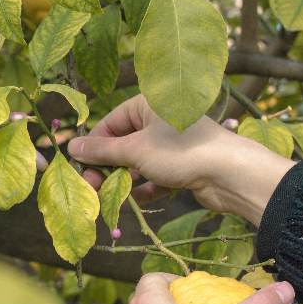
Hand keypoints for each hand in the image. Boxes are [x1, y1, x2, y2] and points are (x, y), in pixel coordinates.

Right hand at [67, 95, 295, 225]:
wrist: (231, 174)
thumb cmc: (180, 152)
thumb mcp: (134, 151)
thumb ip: (102, 151)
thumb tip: (71, 147)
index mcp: (148, 105)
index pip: (110, 123)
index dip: (93, 146)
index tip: (81, 168)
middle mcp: (160, 120)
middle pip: (123, 143)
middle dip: (108, 167)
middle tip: (93, 187)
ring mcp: (173, 143)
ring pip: (139, 161)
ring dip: (125, 179)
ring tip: (113, 196)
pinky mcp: (184, 164)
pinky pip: (157, 174)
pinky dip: (147, 186)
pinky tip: (140, 198)